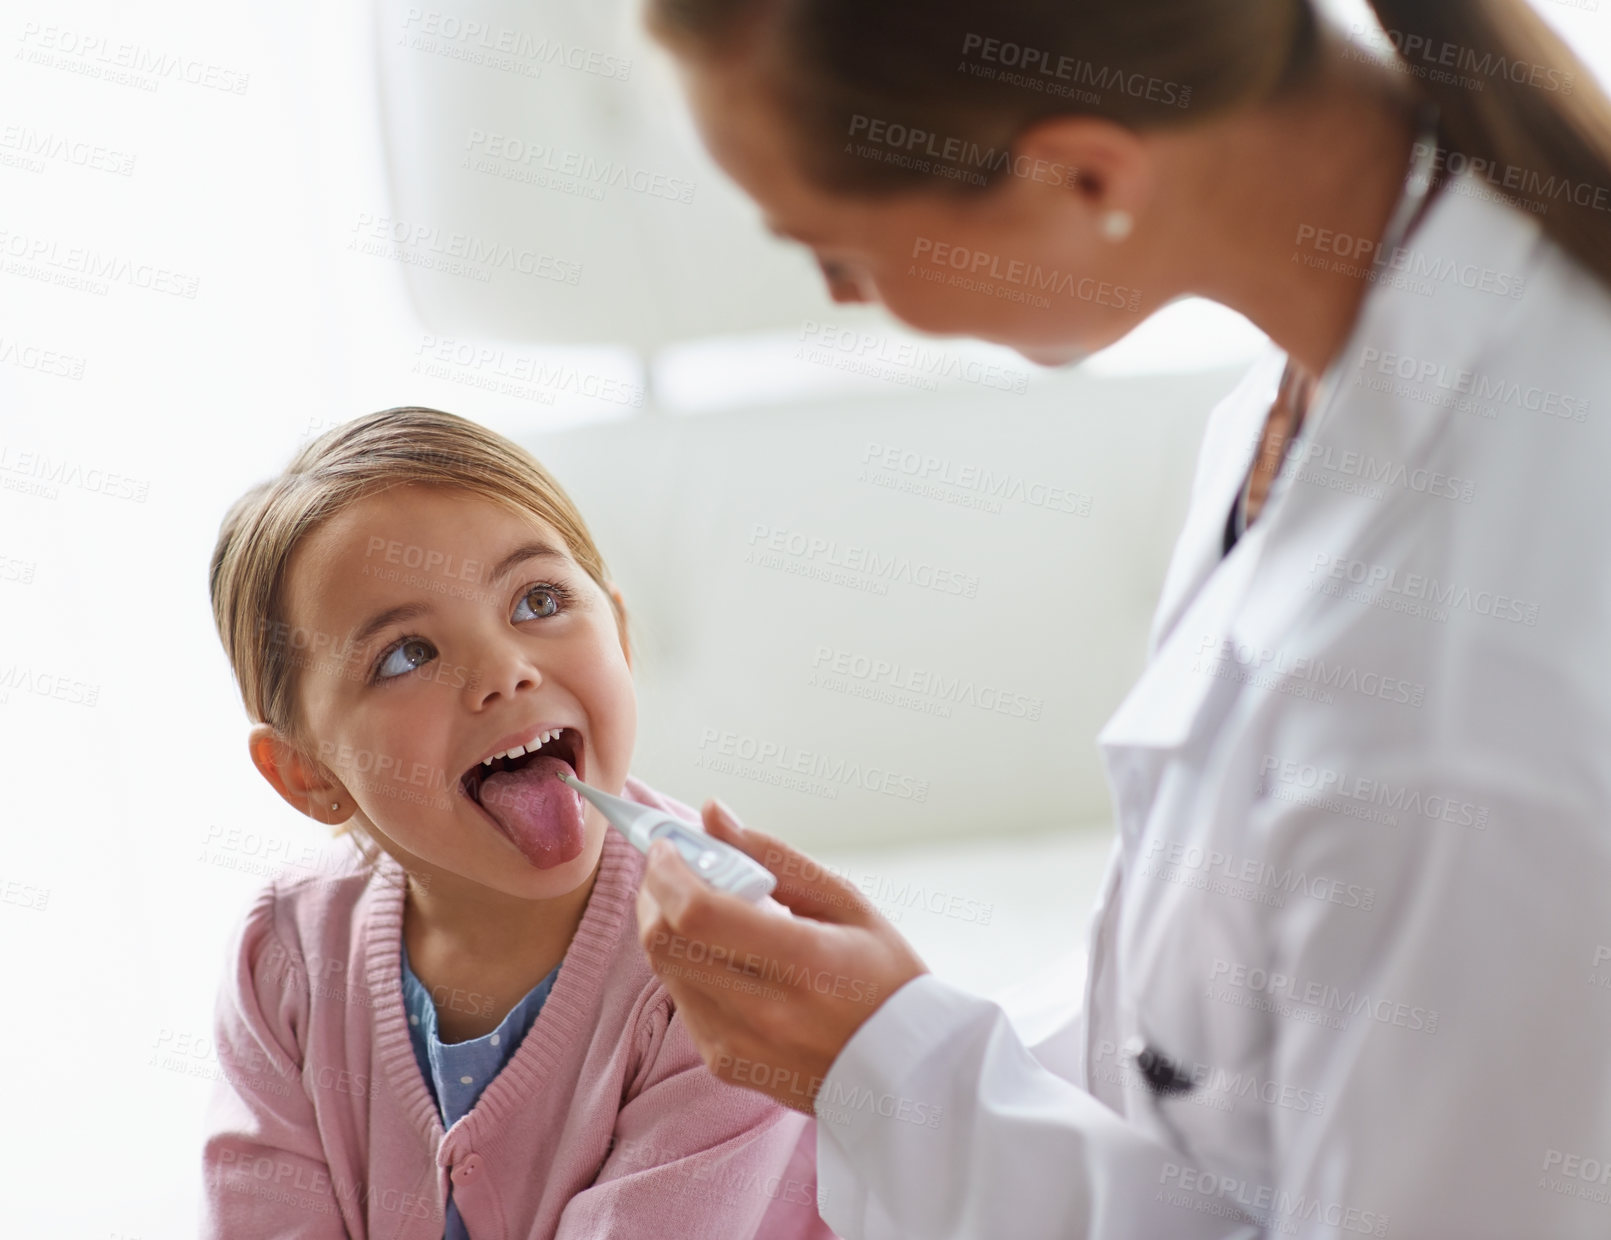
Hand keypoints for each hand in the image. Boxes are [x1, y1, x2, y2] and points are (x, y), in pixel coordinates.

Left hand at [636, 799, 927, 1112]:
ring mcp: (740, 1045)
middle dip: (654, 894)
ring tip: (700, 904)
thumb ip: (773, 855)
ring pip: (665, 972)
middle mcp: (766, 1011)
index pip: (700, 914)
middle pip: (667, 943)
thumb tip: (711, 813)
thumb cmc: (884, 976)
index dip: (668, 873)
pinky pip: (682, 1002)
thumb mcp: (846, 902)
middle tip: (673, 868)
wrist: (907, 1070)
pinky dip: (685, 966)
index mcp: (804, 961)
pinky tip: (719, 953)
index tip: (668, 845)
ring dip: (665, 927)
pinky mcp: (727, 1065)